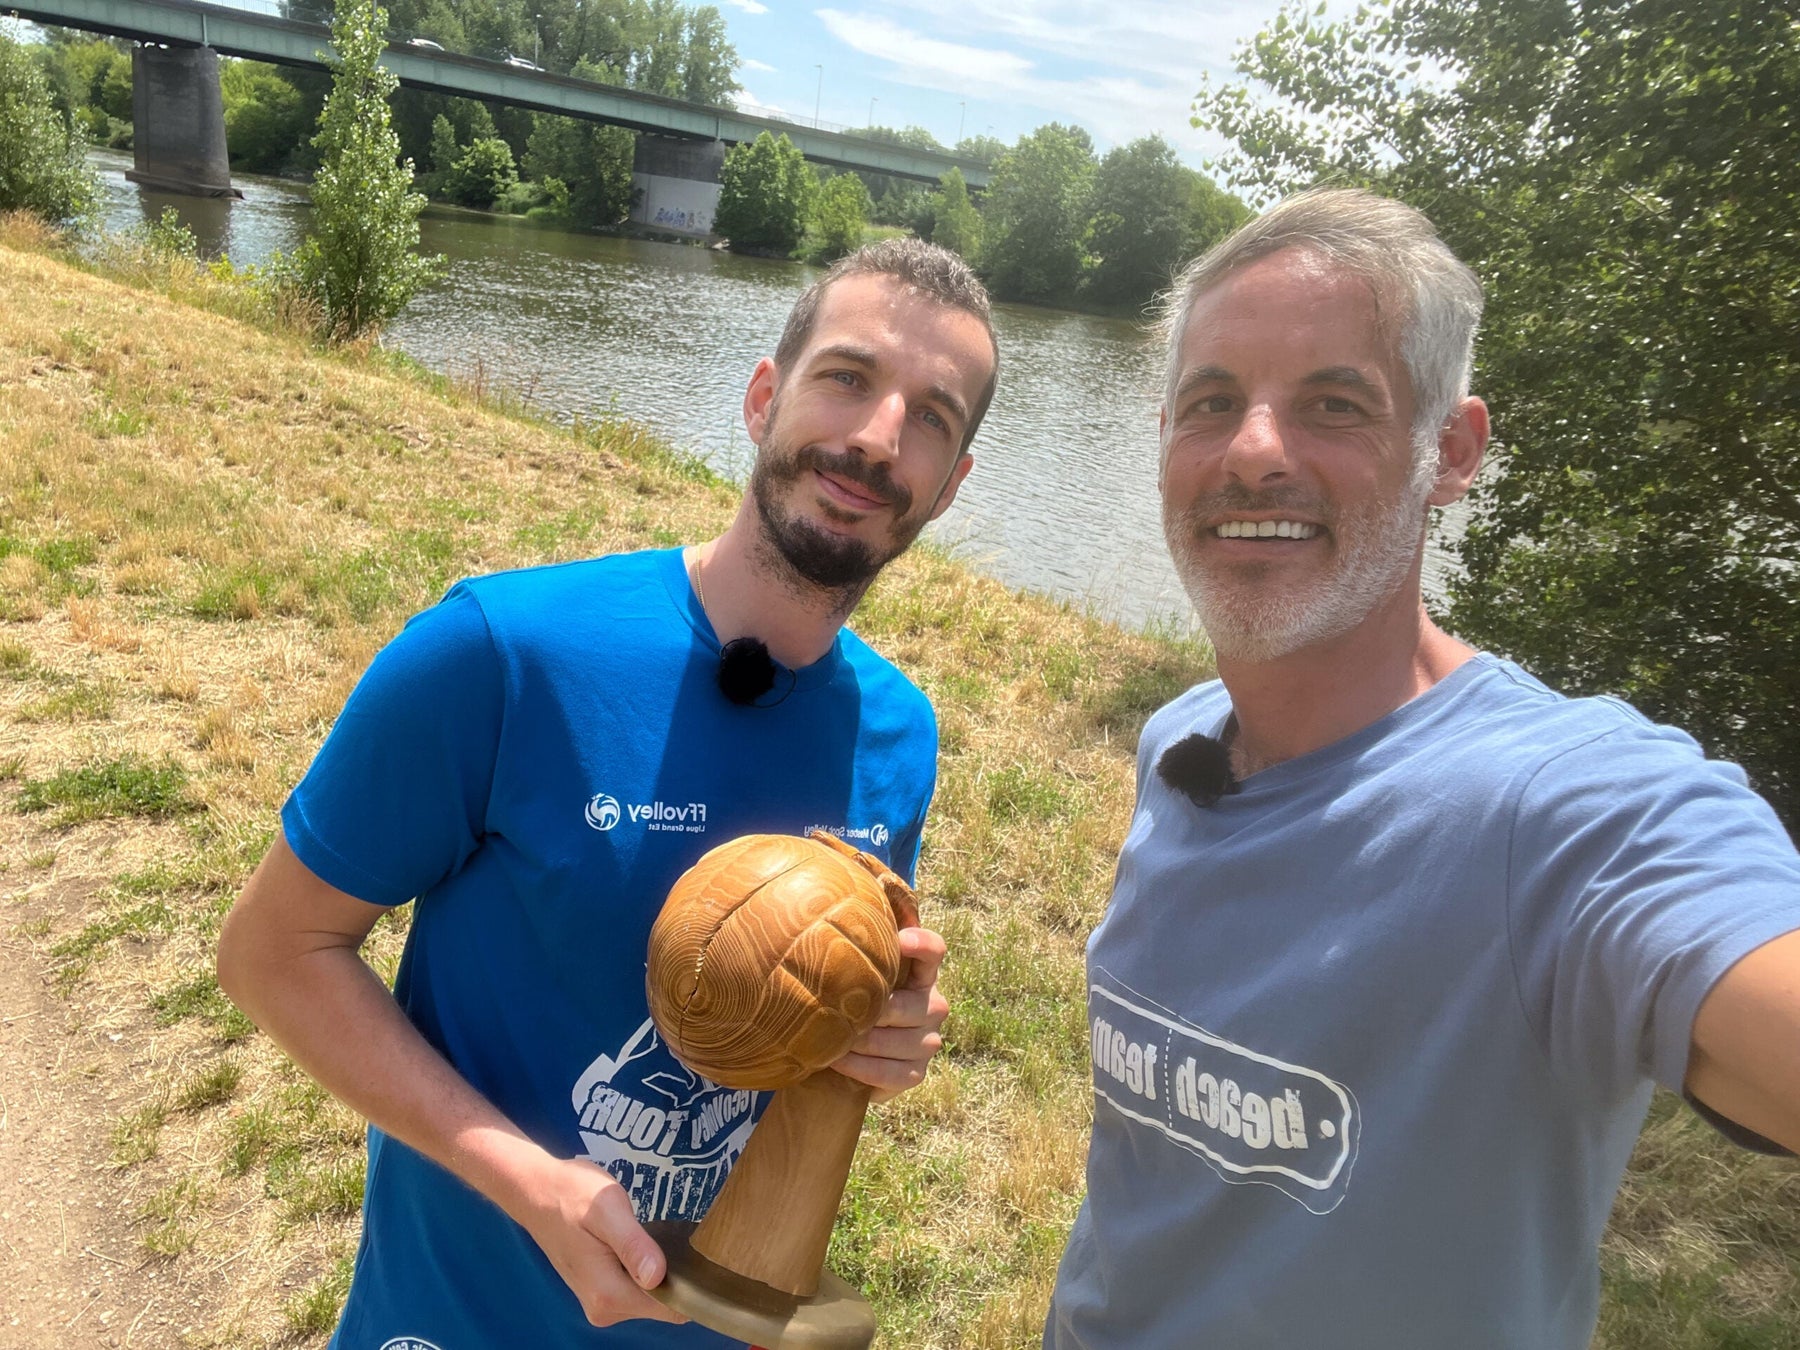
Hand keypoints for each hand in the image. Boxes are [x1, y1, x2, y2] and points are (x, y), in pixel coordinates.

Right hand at [513, 1154, 688, 1327]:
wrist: (538, 1191)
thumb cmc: (572, 1194)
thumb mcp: (606, 1209)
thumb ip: (633, 1244)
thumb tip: (657, 1277)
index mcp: (607, 1295)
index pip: (670, 1308)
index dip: (690, 1284)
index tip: (697, 1254)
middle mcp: (604, 1309)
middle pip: (662, 1305)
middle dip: (675, 1275)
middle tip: (675, 1236)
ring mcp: (600, 1303)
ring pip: (651, 1297)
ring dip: (661, 1271)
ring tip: (658, 1236)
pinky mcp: (599, 1291)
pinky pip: (636, 1288)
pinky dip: (646, 1270)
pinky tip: (644, 1244)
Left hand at [833, 925, 948, 1102]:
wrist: (851, 1050)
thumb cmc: (853, 998)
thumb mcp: (857, 970)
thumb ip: (856, 939)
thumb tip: (840, 895)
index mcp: (922, 973)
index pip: (934, 951)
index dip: (922, 944)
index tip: (899, 939)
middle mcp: (934, 1005)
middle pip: (909, 1005)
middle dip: (872, 1011)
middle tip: (837, 1010)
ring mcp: (929, 1041)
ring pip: (898, 1042)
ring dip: (860, 1042)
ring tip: (828, 1038)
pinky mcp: (917, 1073)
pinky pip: (891, 1073)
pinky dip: (861, 1068)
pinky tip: (837, 1061)